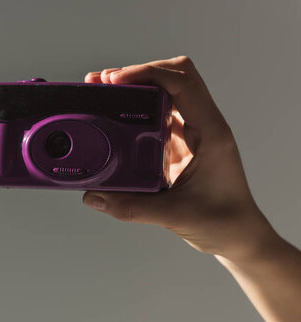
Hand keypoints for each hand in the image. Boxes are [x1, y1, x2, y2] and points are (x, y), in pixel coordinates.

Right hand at [82, 56, 276, 260]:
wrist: (239, 235)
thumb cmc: (223, 222)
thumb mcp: (175, 215)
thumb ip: (132, 207)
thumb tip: (94, 196)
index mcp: (210, 133)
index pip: (182, 83)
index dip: (147, 73)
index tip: (115, 81)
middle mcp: (203, 125)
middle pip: (174, 76)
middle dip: (137, 73)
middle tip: (104, 82)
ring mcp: (193, 133)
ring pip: (166, 92)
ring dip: (136, 88)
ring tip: (103, 91)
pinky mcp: (182, 144)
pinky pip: (158, 114)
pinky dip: (136, 109)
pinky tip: (115, 117)